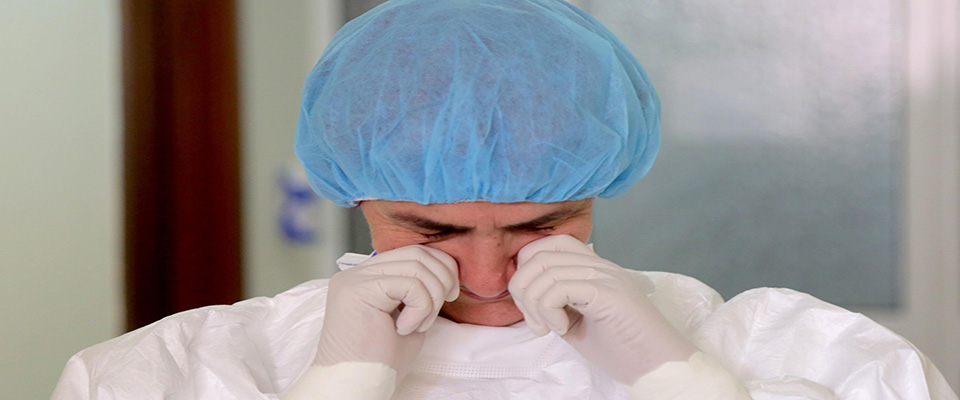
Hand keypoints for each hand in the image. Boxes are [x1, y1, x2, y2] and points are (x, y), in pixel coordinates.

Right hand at [314, 245, 458, 374]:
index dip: (441, 267)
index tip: (450, 294)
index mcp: (369, 277)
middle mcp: (358, 273)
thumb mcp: (409, 318)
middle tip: (445, 304)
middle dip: (443, 277)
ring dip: (431, 298)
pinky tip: (404, 329)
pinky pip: (409, 284)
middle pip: (417, 252)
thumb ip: (420, 292)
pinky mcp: (357, 289)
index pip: (413, 252)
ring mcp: (355, 279)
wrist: (357, 386)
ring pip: (416, 266)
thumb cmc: (382, 361)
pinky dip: (419, 309)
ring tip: (418, 325)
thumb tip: (445, 274)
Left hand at [508, 235, 696, 383]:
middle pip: (540, 253)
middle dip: (522, 287)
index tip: (530, 306)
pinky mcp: (608, 292)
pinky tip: (561, 329)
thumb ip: (556, 305)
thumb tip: (526, 297)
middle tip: (534, 321)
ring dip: (534, 304)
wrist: (659, 368)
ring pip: (545, 270)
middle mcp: (601, 265)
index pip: (551, 244)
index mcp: (596, 269)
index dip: (528, 268)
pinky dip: (548, 311)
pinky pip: (558, 289)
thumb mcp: (579, 324)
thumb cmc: (623, 350)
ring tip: (547, 329)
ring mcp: (606, 276)